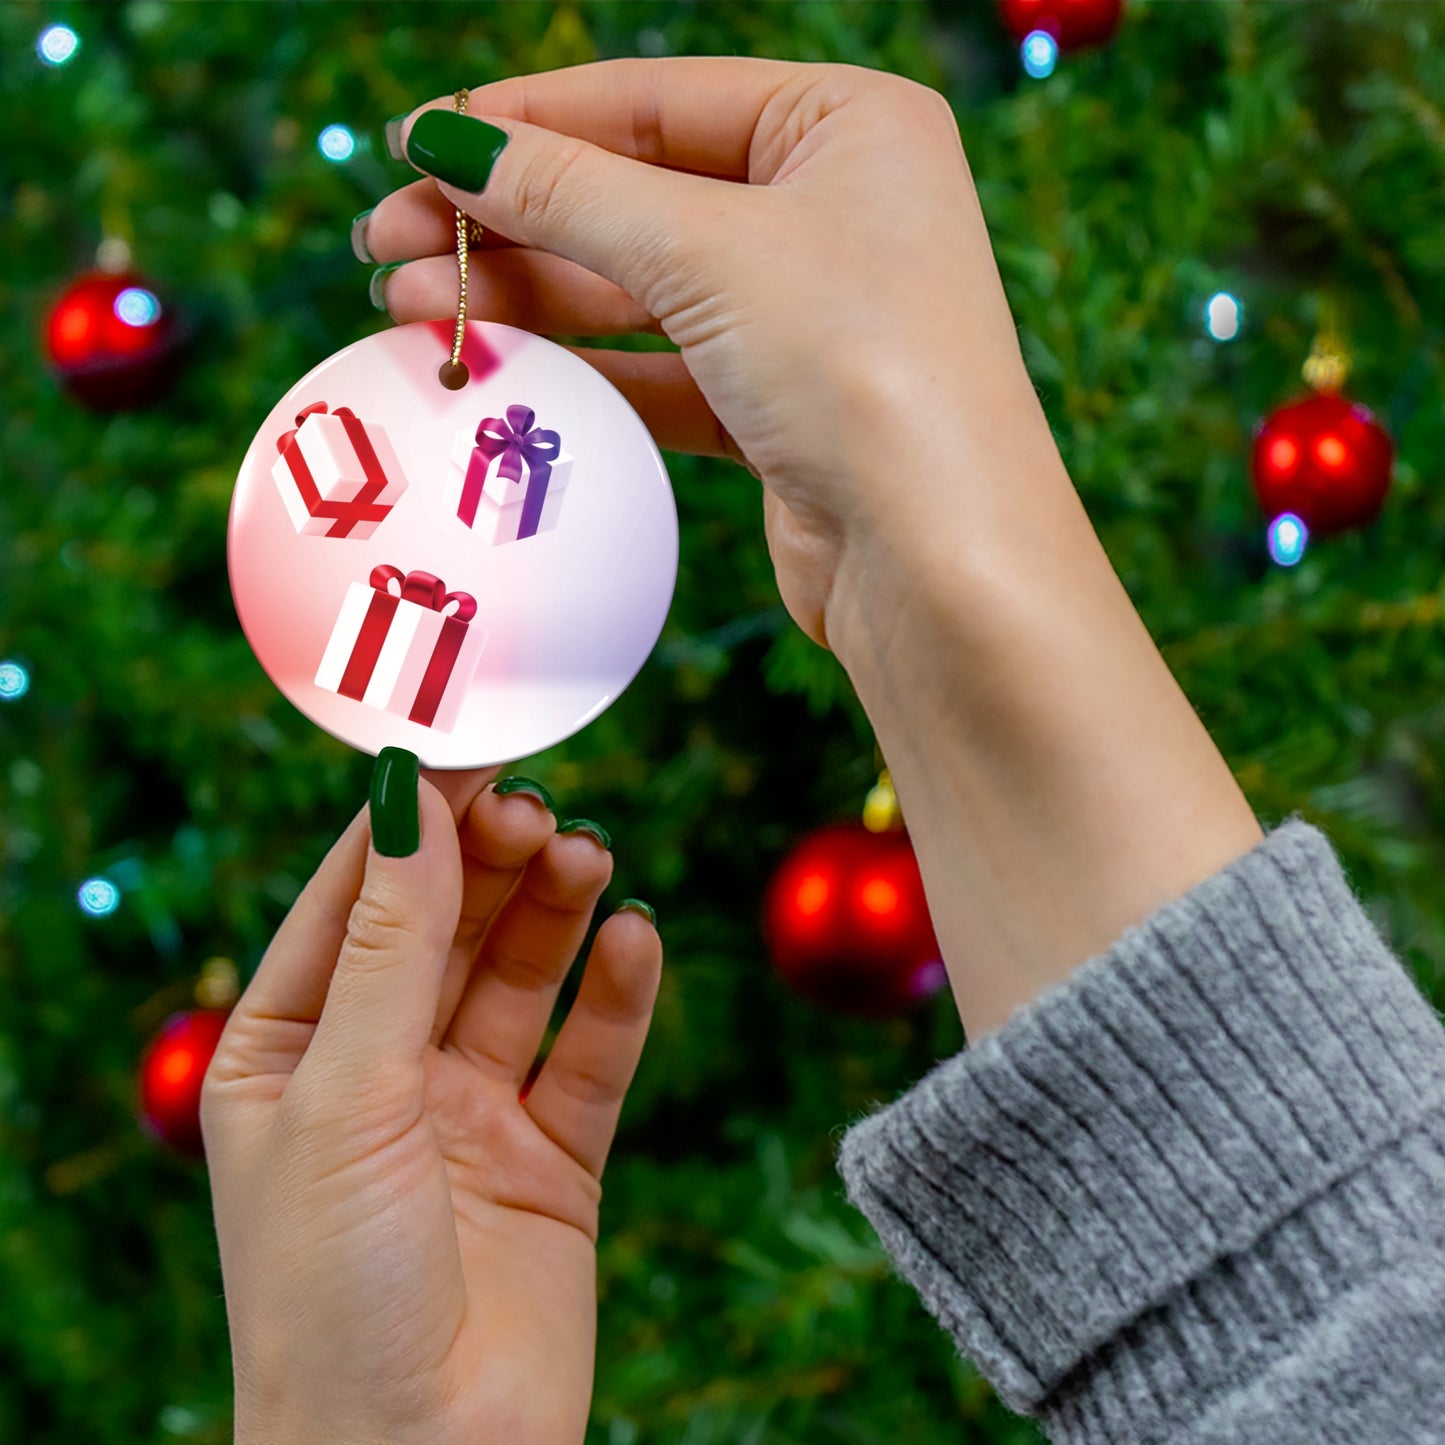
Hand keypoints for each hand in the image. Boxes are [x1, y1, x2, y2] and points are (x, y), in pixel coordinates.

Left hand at [202, 767, 661, 1444]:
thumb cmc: (332, 1293)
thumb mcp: (347, 1095)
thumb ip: (392, 946)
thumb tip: (412, 798)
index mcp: (289, 1052)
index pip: (353, 901)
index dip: (410, 822)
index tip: (471, 746)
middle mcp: (380, 1072)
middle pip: (447, 927)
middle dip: (491, 863)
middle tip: (540, 808)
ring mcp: (469, 1113)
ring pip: (521, 977)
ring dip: (555, 912)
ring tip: (589, 857)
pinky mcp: (552, 1159)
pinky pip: (591, 1055)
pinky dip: (617, 995)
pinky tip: (635, 941)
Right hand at [361, 57, 1062, 658]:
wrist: (938, 562)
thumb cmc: (860, 369)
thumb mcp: (707, 251)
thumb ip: (570, 192)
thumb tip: (448, 141)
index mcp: (847, 125)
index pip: (654, 101)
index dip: (526, 121)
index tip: (414, 143)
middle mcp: (834, 210)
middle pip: (636, 194)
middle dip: (508, 219)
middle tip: (385, 242)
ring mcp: (808, 314)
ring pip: (639, 287)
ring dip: (526, 295)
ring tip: (407, 305)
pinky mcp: (781, 408)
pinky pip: (660, 369)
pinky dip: (580, 368)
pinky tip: (492, 364)